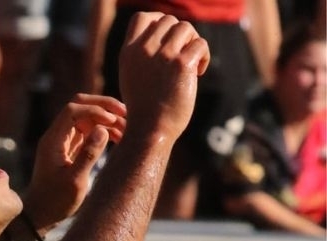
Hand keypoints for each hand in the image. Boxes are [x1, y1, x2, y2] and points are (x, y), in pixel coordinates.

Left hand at [24, 94, 126, 225]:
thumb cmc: (56, 201)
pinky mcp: (70, 149)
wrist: (42, 214)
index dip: (95, 110)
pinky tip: (119, 138)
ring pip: (86, 117)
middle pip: (79, 106)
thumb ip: (89, 154)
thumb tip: (103, 129)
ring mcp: (63, 142)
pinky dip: (103, 130)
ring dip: (106, 119)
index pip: (73, 110)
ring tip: (126, 129)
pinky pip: (88, 131)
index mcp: (53, 141)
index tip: (113, 121)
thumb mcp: (75, 181)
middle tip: (125, 114)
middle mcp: (56, 136)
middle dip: (102, 106)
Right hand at [118, 12, 209, 141]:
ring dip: (193, 42)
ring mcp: (162, 56)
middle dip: (180, 35)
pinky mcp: (181, 65)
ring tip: (191, 63)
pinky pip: (200, 44)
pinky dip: (204, 57)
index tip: (166, 39)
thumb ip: (143, 55)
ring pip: (186, 28)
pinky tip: (198, 73)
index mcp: (128, 53)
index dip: (158, 21)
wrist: (150, 131)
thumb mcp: (133, 77)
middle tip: (183, 55)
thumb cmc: (144, 109)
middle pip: (168, 20)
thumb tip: (165, 34)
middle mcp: (143, 50)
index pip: (142, 17)